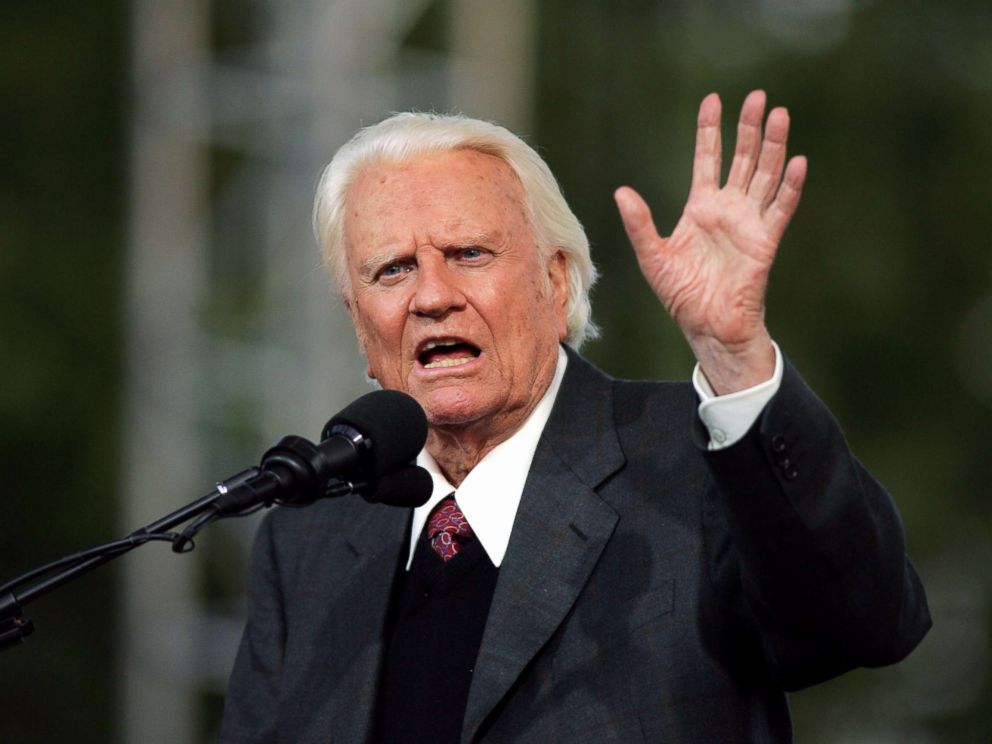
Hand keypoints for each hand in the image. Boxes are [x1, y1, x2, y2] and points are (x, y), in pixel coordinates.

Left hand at [615, 90, 806, 393]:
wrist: (707, 326)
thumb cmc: (681, 295)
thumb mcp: (652, 256)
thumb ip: (640, 223)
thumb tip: (621, 191)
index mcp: (700, 208)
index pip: (707, 159)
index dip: (710, 130)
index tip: (713, 100)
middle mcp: (728, 209)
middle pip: (742, 159)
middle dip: (749, 128)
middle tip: (758, 96)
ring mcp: (749, 223)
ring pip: (765, 175)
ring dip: (773, 146)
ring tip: (780, 115)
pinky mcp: (765, 241)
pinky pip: (780, 209)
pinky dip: (789, 186)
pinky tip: (797, 162)